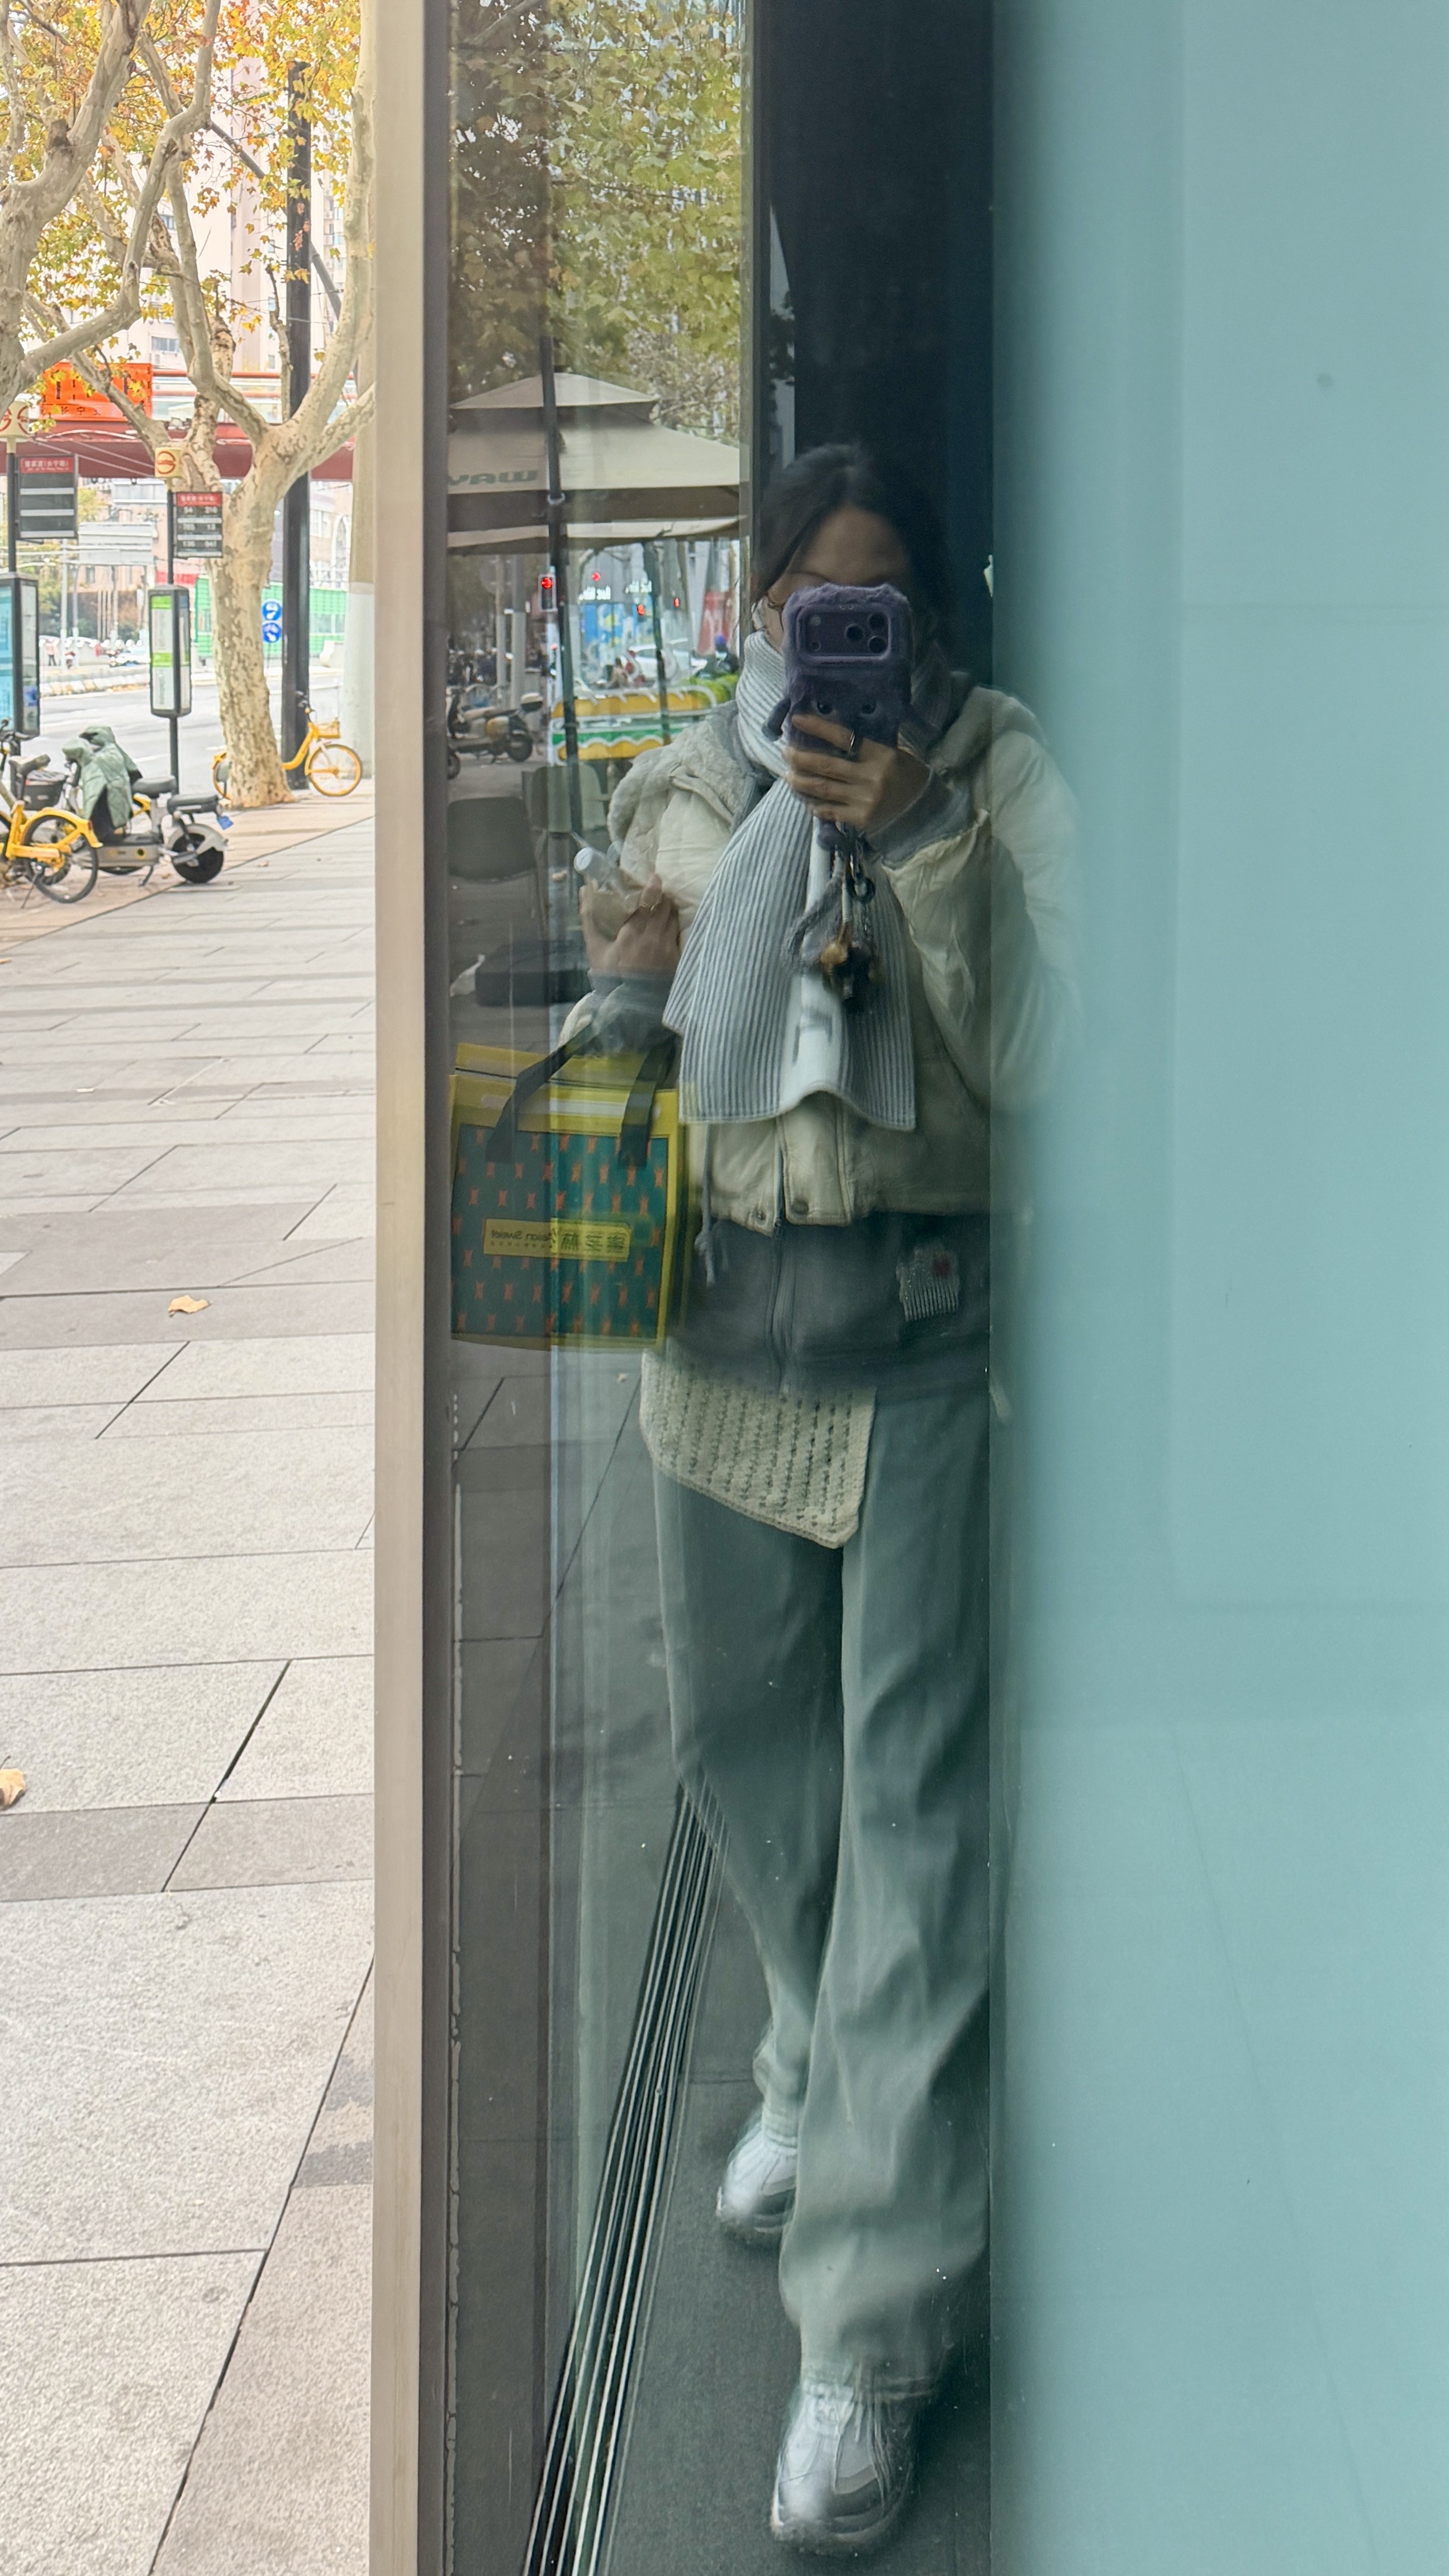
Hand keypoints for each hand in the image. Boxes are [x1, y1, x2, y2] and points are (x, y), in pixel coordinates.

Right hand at [579, 872, 681, 976]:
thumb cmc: (609, 974)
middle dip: (662, 896)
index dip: (652, 886)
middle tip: (658, 892)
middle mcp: (652, 938)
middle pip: (665, 905)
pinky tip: (668, 926)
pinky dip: (674, 926)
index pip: (647, 900)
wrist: (629, 1004)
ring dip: (670, 909)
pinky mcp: (676, 958)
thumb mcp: (595, 947)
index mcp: (631, 933)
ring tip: (663, 907)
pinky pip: (679, 934)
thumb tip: (584, 890)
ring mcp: (666, 948)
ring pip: (674, 917)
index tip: (654, 877)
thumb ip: (588, 917)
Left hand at [782, 710, 929, 836]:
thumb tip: (826, 737)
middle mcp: (871, 777)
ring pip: (822, 789)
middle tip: (785, 752)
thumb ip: (863, 748)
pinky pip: (829, 811)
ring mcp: (865, 800)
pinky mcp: (861, 819)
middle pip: (825, 765)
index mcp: (880, 754)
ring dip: (800, 781)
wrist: (923, 807)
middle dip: (800, 758)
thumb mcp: (890, 753)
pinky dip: (813, 804)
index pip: (842, 736)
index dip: (817, 727)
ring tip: (788, 774)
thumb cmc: (904, 774)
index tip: (796, 720)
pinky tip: (804, 798)